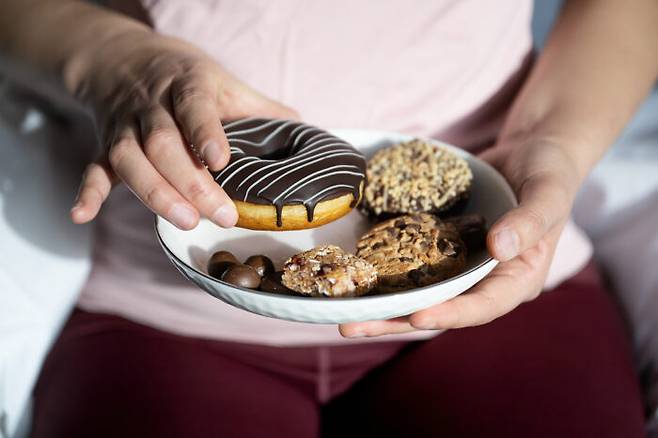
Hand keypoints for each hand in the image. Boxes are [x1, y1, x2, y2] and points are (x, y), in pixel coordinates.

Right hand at [69, 31, 296, 228]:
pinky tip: (81, 215)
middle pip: (163, 144)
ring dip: (154, 193)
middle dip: (190, 181)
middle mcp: (151, 104)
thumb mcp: (225, 83)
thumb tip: (305, 131)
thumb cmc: (185, 77)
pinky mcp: (105, 142)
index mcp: (186, 84)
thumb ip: (262, 108)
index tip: (222, 161)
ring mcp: (124, 125)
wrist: (124, 59)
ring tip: (183, 221)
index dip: (205, 132)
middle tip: (220, 214)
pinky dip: (88, 191)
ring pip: (130, 158)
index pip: (194, 106)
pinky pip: (94, 166)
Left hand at [339, 136, 579, 336]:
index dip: (451, 314)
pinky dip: (386, 272)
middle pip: (441, 308)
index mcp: (518, 279)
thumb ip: (530, 220)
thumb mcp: (548, 192)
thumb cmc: (548, 172)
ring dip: (383, 305)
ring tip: (343, 315)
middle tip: (354, 326)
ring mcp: (461, 266)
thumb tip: (500, 247)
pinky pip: (413, 264)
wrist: (530, 152)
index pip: (483, 305)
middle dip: (398, 320)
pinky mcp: (442, 248)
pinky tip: (354, 276)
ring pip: (421, 292)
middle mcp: (486, 280)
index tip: (416, 317)